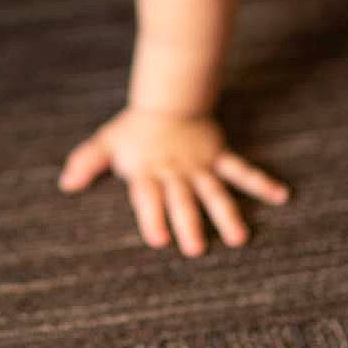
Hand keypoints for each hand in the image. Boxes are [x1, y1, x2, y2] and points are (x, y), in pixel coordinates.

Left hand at [59, 108, 288, 255]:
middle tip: (195, 249)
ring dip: (226, 214)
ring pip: (213, 192)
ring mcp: (200, 165)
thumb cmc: (135, 128)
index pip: (149, 197)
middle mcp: (175, 172)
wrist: (168, 98)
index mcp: (148, 172)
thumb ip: (88, 162)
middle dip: (188, 223)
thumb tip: (66, 183)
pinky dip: (261, 182)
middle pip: (182, 200)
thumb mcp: (107, 143)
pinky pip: (241, 170)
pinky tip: (281, 195)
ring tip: (239, 238)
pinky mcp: (219, 156)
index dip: (153, 217)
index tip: (160, 240)